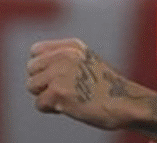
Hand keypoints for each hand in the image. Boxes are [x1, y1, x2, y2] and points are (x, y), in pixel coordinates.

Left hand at [26, 38, 150, 129]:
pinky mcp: (59, 92)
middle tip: (62, 89)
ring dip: (45, 96)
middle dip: (42, 82)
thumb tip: (34, 65)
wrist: (124, 103)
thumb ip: (63, 58)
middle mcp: (65, 55)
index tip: (54, 76)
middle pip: (31, 69)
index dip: (41, 67)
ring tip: (67, 98)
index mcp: (72, 46)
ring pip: (32, 86)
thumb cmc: (106, 88)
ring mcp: (62, 73)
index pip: (36, 51)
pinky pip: (39, 104)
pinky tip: (69, 107)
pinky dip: (51, 109)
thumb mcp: (86, 61)